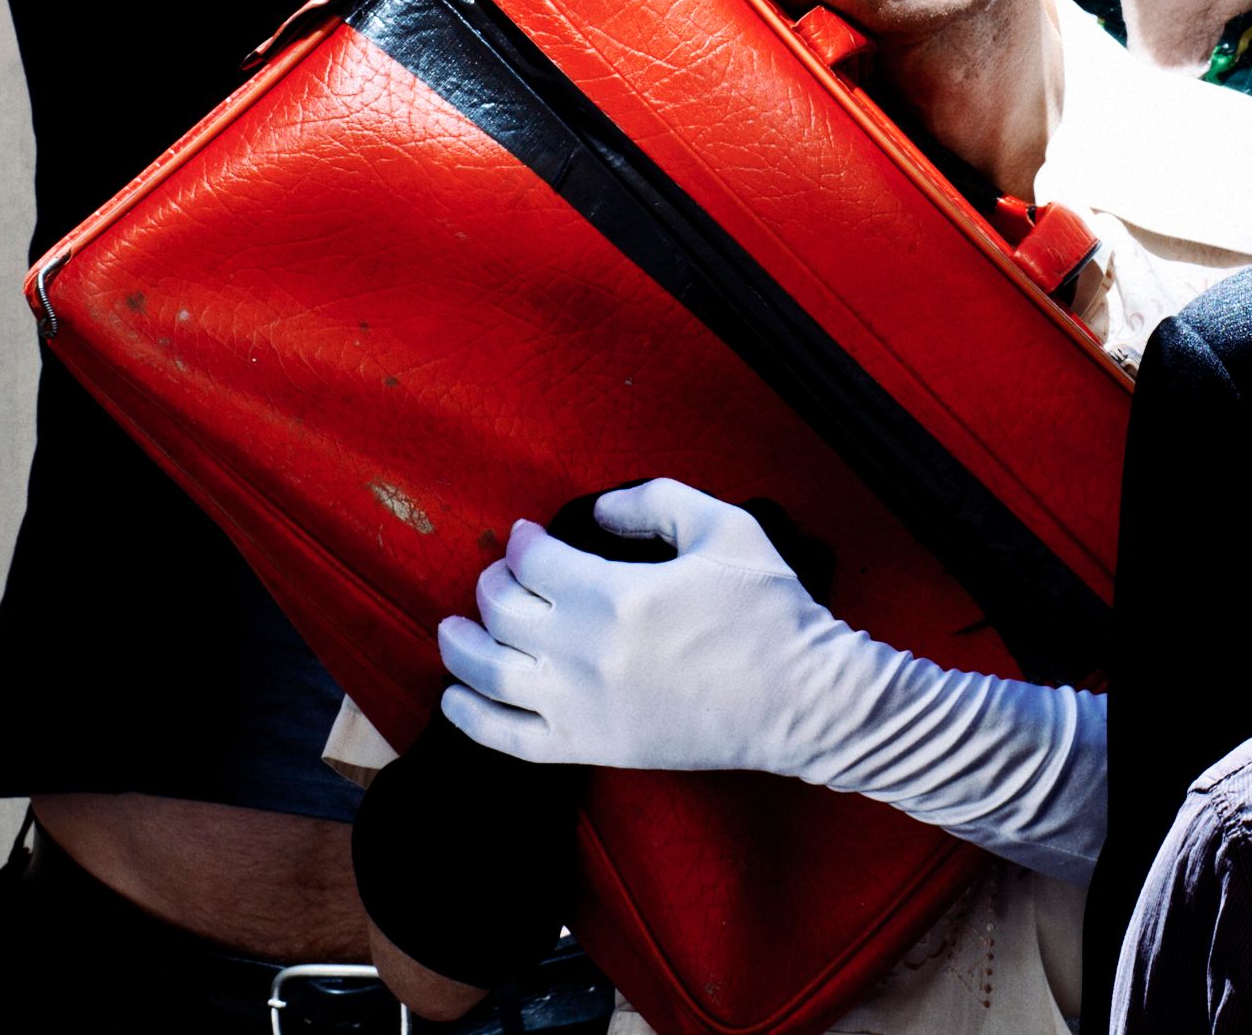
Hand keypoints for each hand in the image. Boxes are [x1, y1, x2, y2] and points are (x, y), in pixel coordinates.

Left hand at [437, 479, 868, 776]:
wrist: (800, 700)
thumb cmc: (770, 612)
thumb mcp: (725, 528)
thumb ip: (655, 503)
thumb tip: (599, 512)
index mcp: (617, 595)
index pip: (536, 563)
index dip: (522, 543)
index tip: (526, 537)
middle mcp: (586, 652)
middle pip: (504, 612)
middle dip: (493, 584)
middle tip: (501, 575)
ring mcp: (582, 706)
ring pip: (490, 674)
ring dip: (460, 646)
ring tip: (451, 630)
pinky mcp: (589, 747)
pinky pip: (509, 739)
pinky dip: (473, 718)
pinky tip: (455, 698)